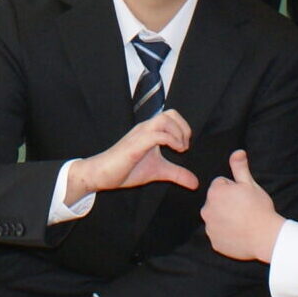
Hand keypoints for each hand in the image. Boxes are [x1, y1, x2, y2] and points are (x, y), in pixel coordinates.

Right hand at [65, 109, 197, 204]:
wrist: (102, 174)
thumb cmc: (127, 170)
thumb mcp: (158, 171)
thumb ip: (176, 174)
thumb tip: (195, 183)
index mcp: (150, 131)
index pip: (172, 116)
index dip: (184, 128)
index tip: (184, 147)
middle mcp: (146, 128)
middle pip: (171, 113)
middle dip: (183, 128)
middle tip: (184, 147)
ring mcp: (140, 134)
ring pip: (164, 119)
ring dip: (178, 133)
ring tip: (180, 149)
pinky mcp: (136, 145)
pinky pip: (157, 134)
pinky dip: (170, 140)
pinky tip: (173, 151)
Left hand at [200, 149, 282, 262]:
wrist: (266, 237)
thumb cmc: (259, 208)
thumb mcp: (250, 184)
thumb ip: (240, 167)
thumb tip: (237, 151)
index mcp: (215, 193)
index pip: (220, 184)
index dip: (233, 189)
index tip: (243, 197)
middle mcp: (207, 210)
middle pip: (216, 201)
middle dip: (226, 203)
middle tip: (243, 209)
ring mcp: (210, 228)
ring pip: (216, 217)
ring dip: (224, 218)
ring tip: (242, 222)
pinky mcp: (214, 242)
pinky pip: (218, 234)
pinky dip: (225, 233)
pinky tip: (238, 233)